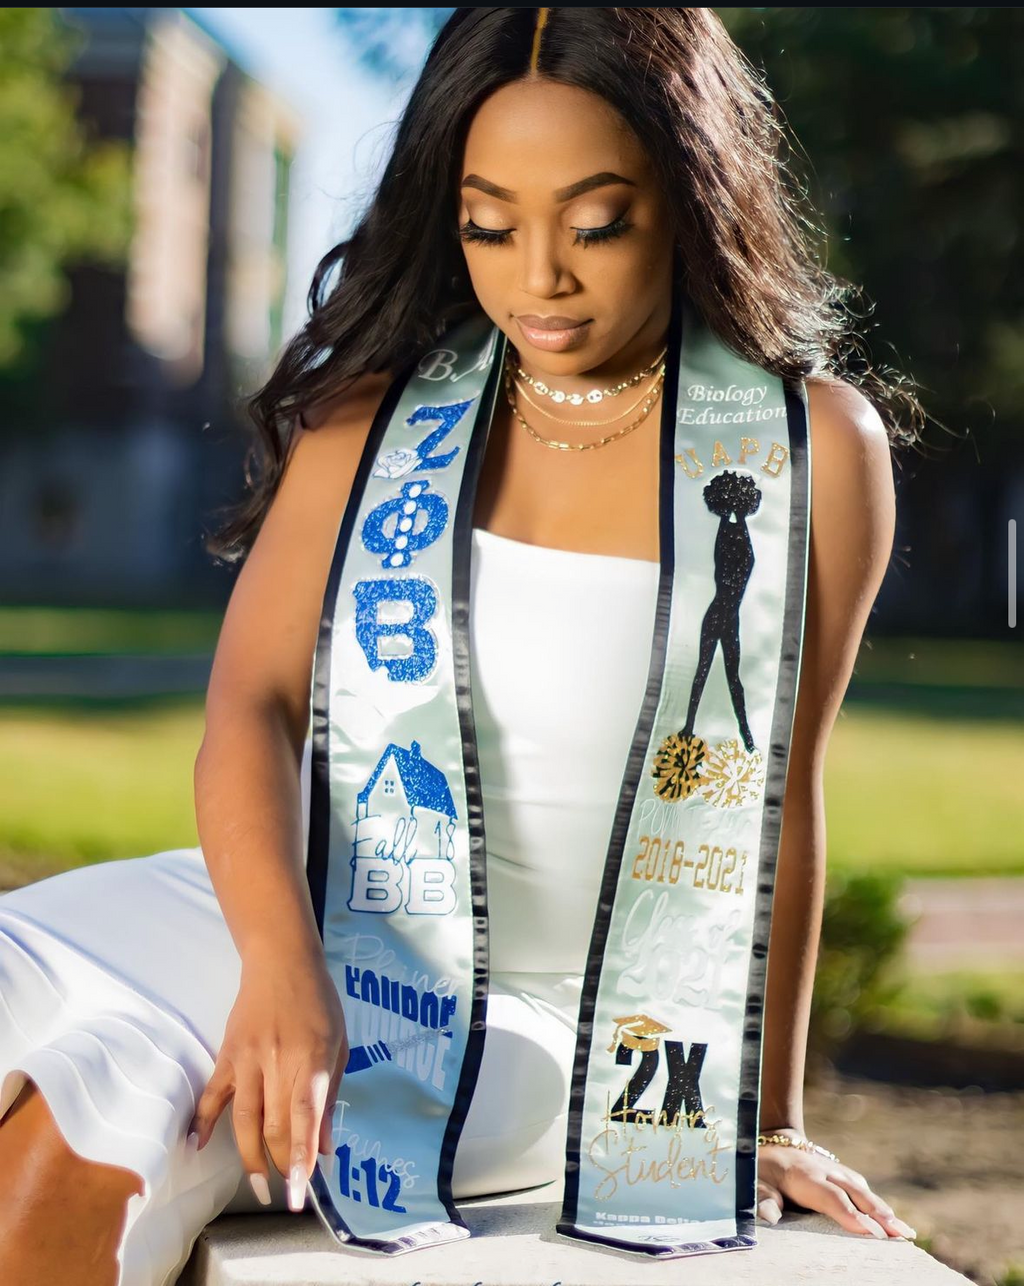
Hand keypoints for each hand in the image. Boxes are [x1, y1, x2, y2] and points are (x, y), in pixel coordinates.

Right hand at [189, 946, 348, 1212]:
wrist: (281, 961)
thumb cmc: (318, 1002)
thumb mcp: (338, 1043)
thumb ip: (330, 1095)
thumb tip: (323, 1147)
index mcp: (312, 1059)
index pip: (304, 1117)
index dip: (301, 1158)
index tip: (301, 1193)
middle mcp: (278, 1062)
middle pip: (275, 1125)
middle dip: (282, 1165)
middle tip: (288, 1193)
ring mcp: (248, 1059)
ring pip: (244, 1118)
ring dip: (250, 1156)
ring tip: (257, 1187)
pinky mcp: (227, 1055)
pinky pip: (212, 1094)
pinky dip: (203, 1121)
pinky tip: (198, 1146)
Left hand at [756, 1128, 916, 1240]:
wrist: (772, 1139)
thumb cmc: (761, 1167)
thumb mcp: (753, 1179)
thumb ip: (762, 1197)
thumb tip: (770, 1216)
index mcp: (803, 1175)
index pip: (830, 1197)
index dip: (850, 1214)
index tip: (870, 1232)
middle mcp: (826, 1171)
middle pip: (856, 1193)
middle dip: (879, 1215)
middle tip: (900, 1236)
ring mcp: (837, 1171)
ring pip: (864, 1192)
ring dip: (885, 1211)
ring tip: (906, 1233)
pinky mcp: (844, 1176)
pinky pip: (864, 1191)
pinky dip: (881, 1207)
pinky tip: (896, 1224)